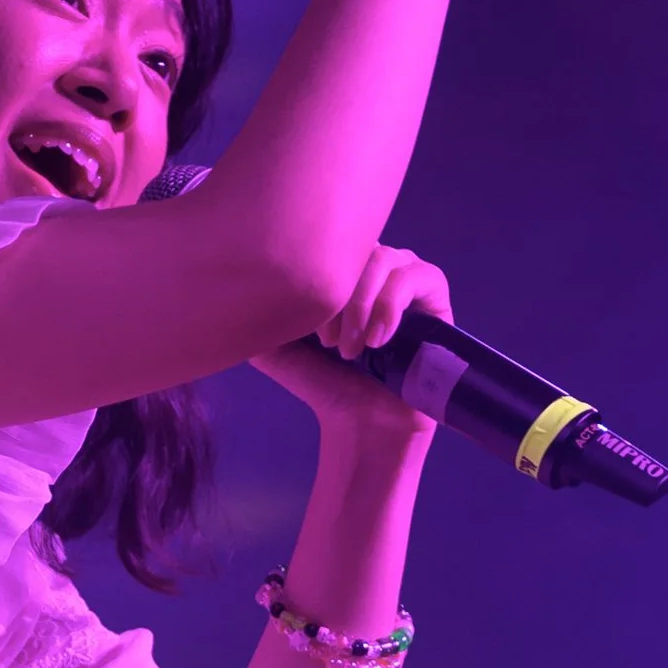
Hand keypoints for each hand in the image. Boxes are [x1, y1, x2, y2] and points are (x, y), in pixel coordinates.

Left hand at [250, 243, 452, 429]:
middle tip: (328, 341)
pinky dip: (392, 304)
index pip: (329, 241)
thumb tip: (231, 285)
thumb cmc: (324, 385)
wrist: (361, 426)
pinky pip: (419, 276)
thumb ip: (255, 315)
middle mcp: (374, 270)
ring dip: (363, 303)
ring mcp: (407, 280)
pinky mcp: (436, 298)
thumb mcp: (278, 347)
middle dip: (338, 291)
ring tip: (351, 348)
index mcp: (340, 271)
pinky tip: (378, 339)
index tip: (307, 330)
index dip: (316, 275)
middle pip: (356, 245)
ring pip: (384, 258)